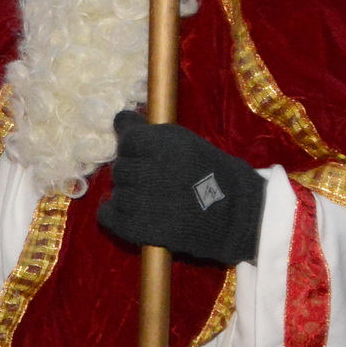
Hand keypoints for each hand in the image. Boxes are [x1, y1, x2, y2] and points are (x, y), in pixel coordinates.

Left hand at [96, 110, 265, 263]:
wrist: (236, 215)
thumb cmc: (211, 173)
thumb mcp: (184, 141)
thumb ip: (149, 131)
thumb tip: (118, 118)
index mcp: (165, 145)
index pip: (128, 140)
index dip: (135, 149)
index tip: (147, 156)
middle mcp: (152, 171)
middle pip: (121, 168)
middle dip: (134, 173)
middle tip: (154, 182)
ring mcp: (144, 202)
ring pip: (117, 192)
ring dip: (128, 195)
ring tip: (150, 200)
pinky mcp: (140, 228)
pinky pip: (109, 216)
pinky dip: (114, 215)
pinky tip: (132, 213)